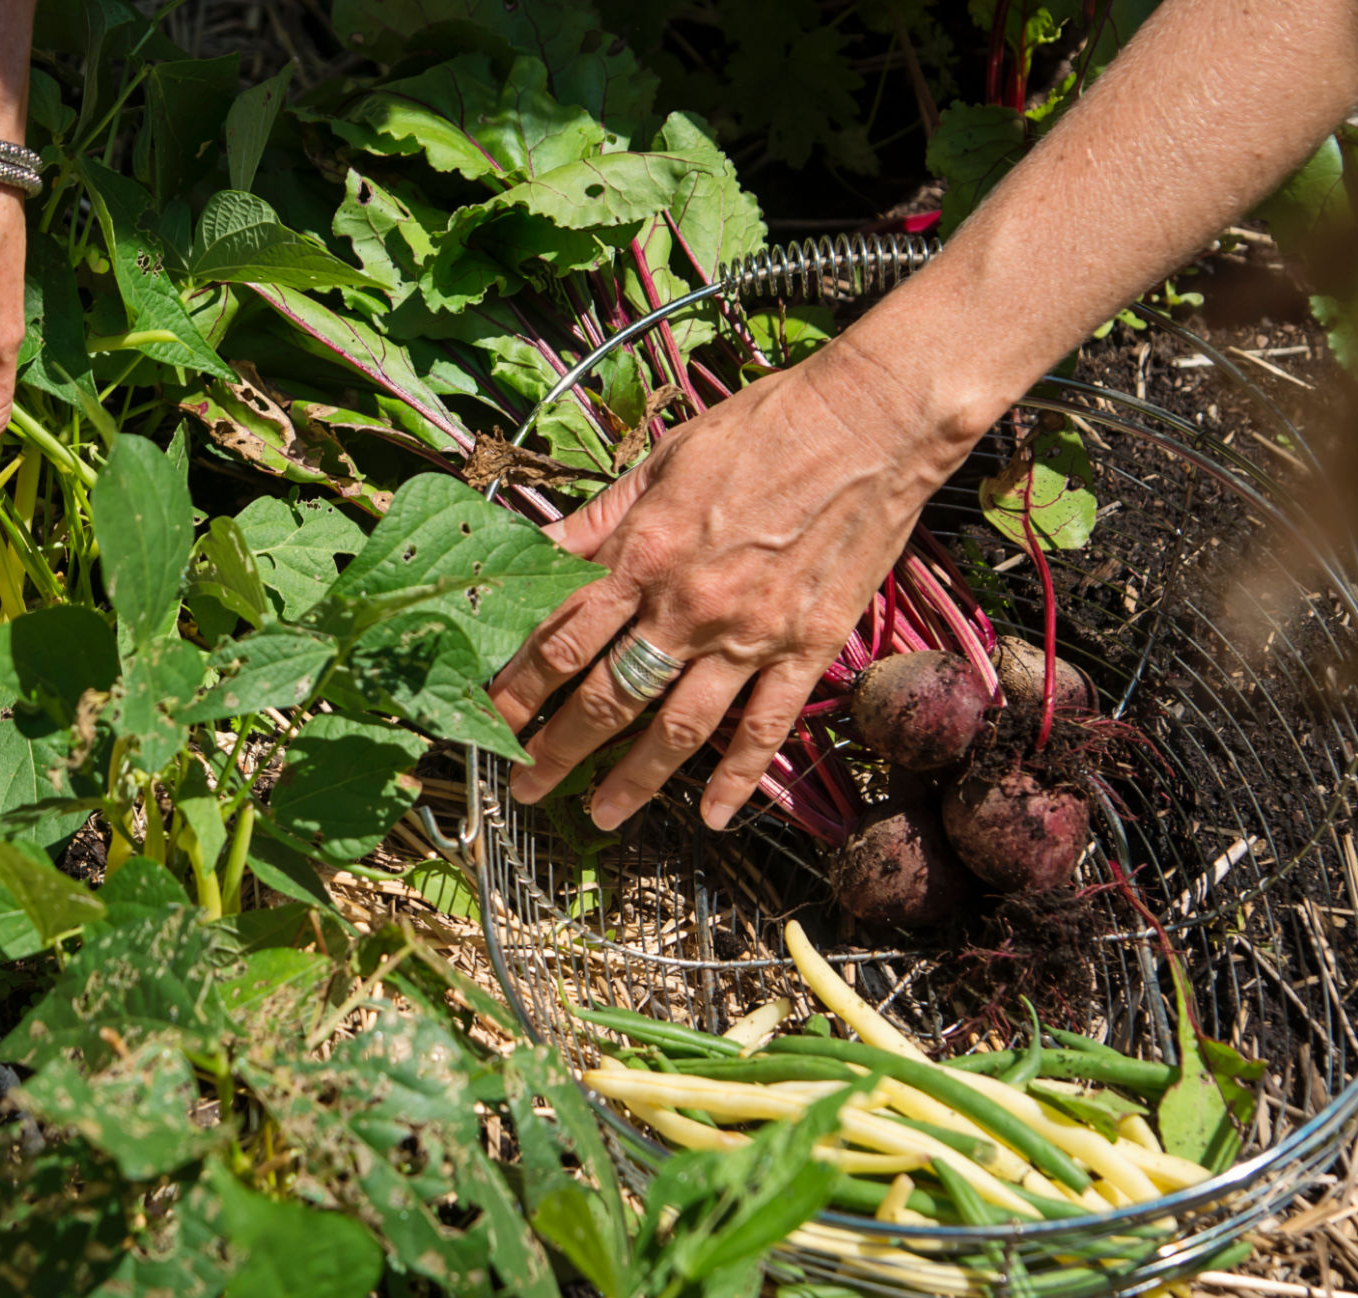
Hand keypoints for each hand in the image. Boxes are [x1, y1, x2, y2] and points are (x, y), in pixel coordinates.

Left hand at [488, 333, 988, 832]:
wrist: (872, 421)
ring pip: (677, 728)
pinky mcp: (807, 647)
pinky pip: (766, 726)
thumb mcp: (666, 456)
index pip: (559, 633)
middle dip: (555, 749)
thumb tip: (536, 546)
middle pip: (605, 695)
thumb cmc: (765, 424)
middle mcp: (687, 604)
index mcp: (645, 550)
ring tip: (599, 815)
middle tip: (521, 787)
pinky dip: (739, 777)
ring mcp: (749, 632)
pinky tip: (716, 817)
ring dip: (633, 780)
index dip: (516, 684)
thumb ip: (602, 517)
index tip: (486, 718)